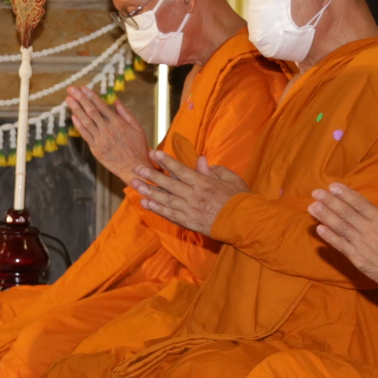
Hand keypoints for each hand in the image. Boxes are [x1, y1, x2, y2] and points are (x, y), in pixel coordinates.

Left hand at [66, 86, 152, 180]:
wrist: (134, 168)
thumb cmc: (138, 148)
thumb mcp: (137, 128)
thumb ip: (126, 113)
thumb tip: (116, 101)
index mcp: (117, 122)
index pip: (101, 105)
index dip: (90, 96)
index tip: (83, 88)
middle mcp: (107, 129)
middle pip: (91, 111)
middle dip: (80, 99)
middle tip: (71, 89)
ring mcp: (100, 139)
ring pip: (86, 121)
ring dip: (76, 109)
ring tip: (69, 99)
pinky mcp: (96, 149)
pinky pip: (85, 135)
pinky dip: (79, 125)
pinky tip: (73, 116)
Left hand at [132, 151, 246, 234]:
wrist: (243, 224)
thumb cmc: (239, 199)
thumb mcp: (230, 179)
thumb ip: (214, 169)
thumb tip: (201, 160)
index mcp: (203, 182)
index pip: (180, 169)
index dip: (166, 161)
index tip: (153, 153)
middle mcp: (193, 195)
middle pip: (168, 184)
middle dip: (151, 175)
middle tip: (136, 168)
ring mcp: (189, 210)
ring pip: (165, 199)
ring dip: (149, 191)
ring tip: (135, 184)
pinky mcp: (188, 222)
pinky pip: (170, 214)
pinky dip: (157, 209)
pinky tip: (146, 203)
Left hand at [309, 183, 377, 316]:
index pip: (359, 203)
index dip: (345, 194)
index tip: (333, 186)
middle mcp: (369, 230)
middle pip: (346, 213)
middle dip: (330, 201)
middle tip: (316, 192)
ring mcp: (362, 245)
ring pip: (340, 227)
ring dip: (325, 216)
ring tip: (312, 206)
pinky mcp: (357, 258)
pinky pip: (341, 246)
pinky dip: (329, 237)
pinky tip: (319, 229)